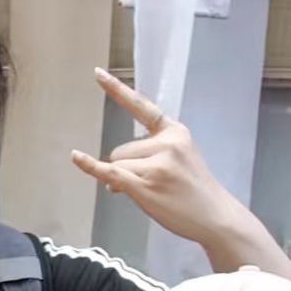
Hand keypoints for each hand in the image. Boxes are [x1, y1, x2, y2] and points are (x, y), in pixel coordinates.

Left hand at [70, 70, 238, 248]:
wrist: (214, 216)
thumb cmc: (195, 190)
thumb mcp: (182, 157)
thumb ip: (151, 153)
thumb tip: (111, 173)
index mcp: (175, 131)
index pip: (142, 107)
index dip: (117, 90)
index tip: (97, 73)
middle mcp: (166, 143)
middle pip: (121, 149)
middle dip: (126, 168)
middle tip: (152, 184)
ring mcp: (157, 164)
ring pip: (117, 164)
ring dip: (122, 181)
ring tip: (151, 192)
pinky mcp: (147, 185)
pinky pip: (110, 173)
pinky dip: (91, 166)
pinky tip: (76, 157)